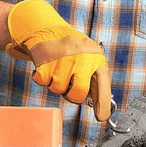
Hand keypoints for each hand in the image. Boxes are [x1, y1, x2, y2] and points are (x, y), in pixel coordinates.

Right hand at [6, 0, 110, 120]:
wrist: (47, 29)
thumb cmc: (71, 49)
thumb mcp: (89, 59)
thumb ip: (94, 79)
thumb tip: (100, 106)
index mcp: (95, 60)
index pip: (102, 87)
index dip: (102, 105)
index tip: (101, 117)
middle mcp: (82, 60)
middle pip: (78, 95)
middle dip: (72, 96)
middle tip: (70, 86)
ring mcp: (63, 61)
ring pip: (58, 90)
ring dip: (56, 85)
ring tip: (58, 69)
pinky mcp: (45, 62)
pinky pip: (44, 83)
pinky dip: (43, 78)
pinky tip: (48, 66)